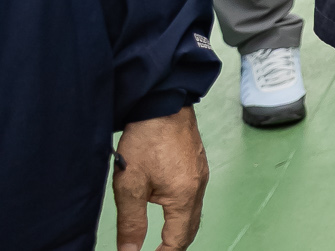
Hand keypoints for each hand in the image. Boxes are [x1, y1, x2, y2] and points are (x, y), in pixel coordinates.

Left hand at [113, 105, 207, 250]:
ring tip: (161, 239)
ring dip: (179, 229)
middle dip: (175, 246)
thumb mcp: (129, 186)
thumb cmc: (146, 140)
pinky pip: (195, 196)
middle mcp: (198, 187)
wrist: (164, 103)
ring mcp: (201, 174)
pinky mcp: (198, 163)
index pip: (178, 239)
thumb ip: (131, 222)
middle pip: (191, 228)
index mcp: (184, 196)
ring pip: (194, 212)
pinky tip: (169, 208)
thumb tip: (130, 250)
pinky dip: (183, 211)